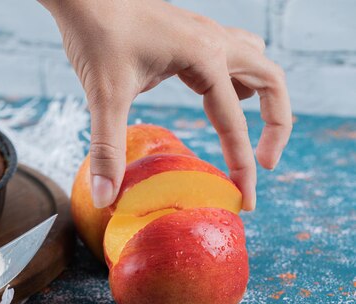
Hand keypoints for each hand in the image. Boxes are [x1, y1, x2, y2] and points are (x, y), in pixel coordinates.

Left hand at [40, 0, 291, 209]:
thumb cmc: (96, 34)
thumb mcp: (105, 96)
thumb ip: (107, 149)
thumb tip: (103, 197)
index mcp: (205, 57)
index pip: (235, 124)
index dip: (243, 167)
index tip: (245, 200)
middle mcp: (215, 42)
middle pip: (272, 82)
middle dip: (276, 126)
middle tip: (263, 164)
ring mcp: (204, 34)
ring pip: (257, 62)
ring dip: (263, 97)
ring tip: (247, 133)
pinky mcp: (188, 35)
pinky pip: (230, 56)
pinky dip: (235, 80)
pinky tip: (213, 97)